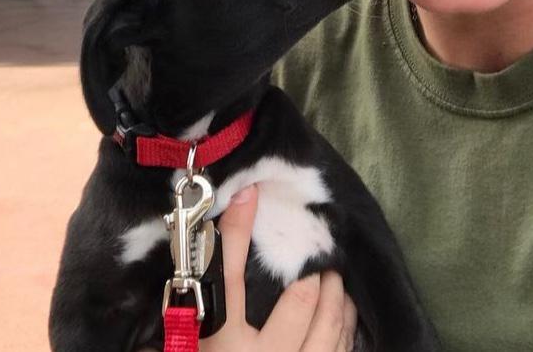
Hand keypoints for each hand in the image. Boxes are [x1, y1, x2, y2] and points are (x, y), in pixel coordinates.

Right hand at [200, 185, 357, 351]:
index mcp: (221, 343)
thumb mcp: (185, 341)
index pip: (230, 275)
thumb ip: (187, 307)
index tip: (250, 194)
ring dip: (337, 298)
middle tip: (318, 256)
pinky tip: (344, 313)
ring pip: (330, 329)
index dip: (239, 230)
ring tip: (335, 280)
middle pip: (298, 303)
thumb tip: (205, 248)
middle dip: (314, 274)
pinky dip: (346, 328)